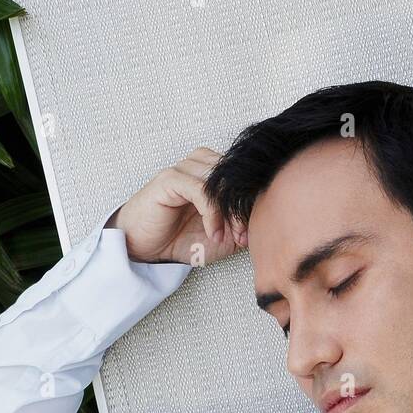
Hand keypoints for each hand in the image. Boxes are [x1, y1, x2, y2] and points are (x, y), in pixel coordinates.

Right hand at [105, 146, 246, 265]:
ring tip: (225, 237)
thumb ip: (243, 225)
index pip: (243, 179)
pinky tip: (212, 233)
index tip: (250, 236)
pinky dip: (212, 214)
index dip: (251, 206)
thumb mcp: (222, 237)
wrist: (145, 248)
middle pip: (235, 177)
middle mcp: (201, 164)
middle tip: (242, 237)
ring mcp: (185, 169)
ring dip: (229, 213)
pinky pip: (201, 189)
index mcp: (214, 173)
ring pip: (221, 182)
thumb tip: (266, 219)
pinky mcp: (170, 178)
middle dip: (243, 210)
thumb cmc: (181, 240)